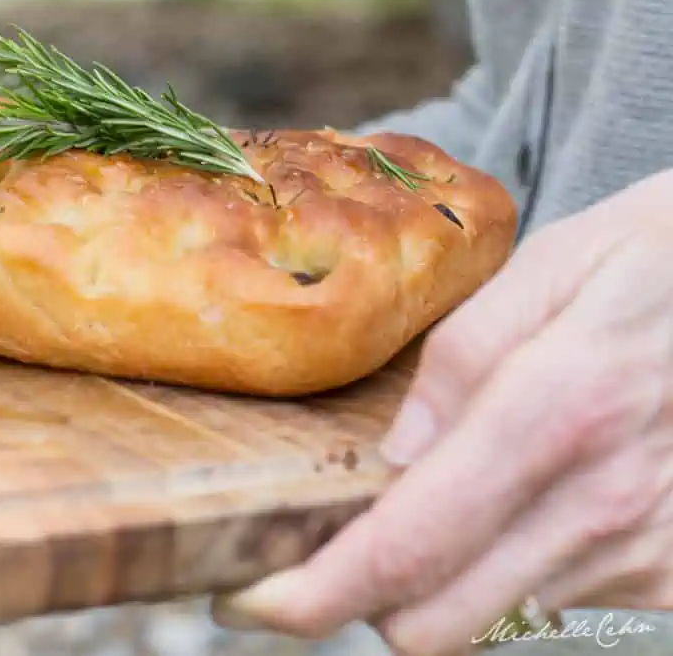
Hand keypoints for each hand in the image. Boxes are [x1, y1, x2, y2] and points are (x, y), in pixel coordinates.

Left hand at [212, 172, 672, 653]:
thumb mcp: (547, 267)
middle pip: (435, 623)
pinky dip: (516, 564)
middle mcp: (602, 503)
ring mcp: (644, 548)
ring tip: (445, 491)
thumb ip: (463, 358)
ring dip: (446, 576)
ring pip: (494, 616)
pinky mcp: (672, 570)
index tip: (250, 598)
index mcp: (555, 414)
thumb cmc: (646, 259)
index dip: (315, 591)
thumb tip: (395, 453)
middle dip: (370, 593)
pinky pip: (558, 600)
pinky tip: (525, 492)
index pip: (408, 547)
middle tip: (343, 529)